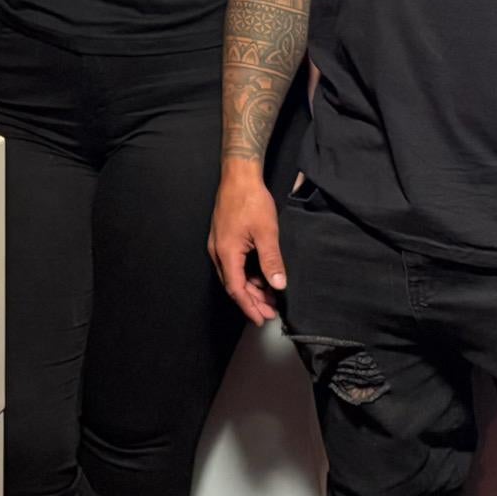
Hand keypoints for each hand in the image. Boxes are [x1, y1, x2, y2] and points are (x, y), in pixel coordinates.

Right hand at [209, 166, 288, 323]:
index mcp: (226, 253)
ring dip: (251, 288)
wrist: (239, 176)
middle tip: (270, 313)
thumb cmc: (251, 200)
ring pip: (234, 275)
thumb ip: (271, 260)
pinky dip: (248, 274)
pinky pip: (234, 264)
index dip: (249, 306)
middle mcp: (218, 252)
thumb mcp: (266, 232)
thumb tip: (278, 286)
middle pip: (234, 285)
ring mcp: (219, 245)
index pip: (236, 289)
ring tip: (270, 298)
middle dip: (252, 301)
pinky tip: (262, 277)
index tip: (261, 319)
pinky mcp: (224, 238)